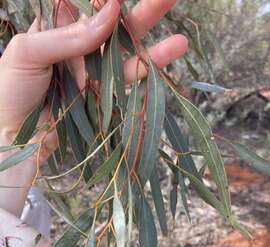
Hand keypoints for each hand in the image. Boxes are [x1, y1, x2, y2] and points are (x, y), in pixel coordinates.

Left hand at [0, 0, 187, 163]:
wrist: (13, 136)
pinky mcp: (102, 95)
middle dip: (142, 11)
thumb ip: (67, 35)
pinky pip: (127, 81)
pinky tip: (167, 58)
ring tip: (181, 40)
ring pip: (127, 53)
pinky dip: (147, 71)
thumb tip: (110, 13)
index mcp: (57, 29)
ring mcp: (93, 72)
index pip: (88, 5)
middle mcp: (80, 48)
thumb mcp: (28, 53)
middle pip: (114, 24)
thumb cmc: (9, 90)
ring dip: (154, 45)